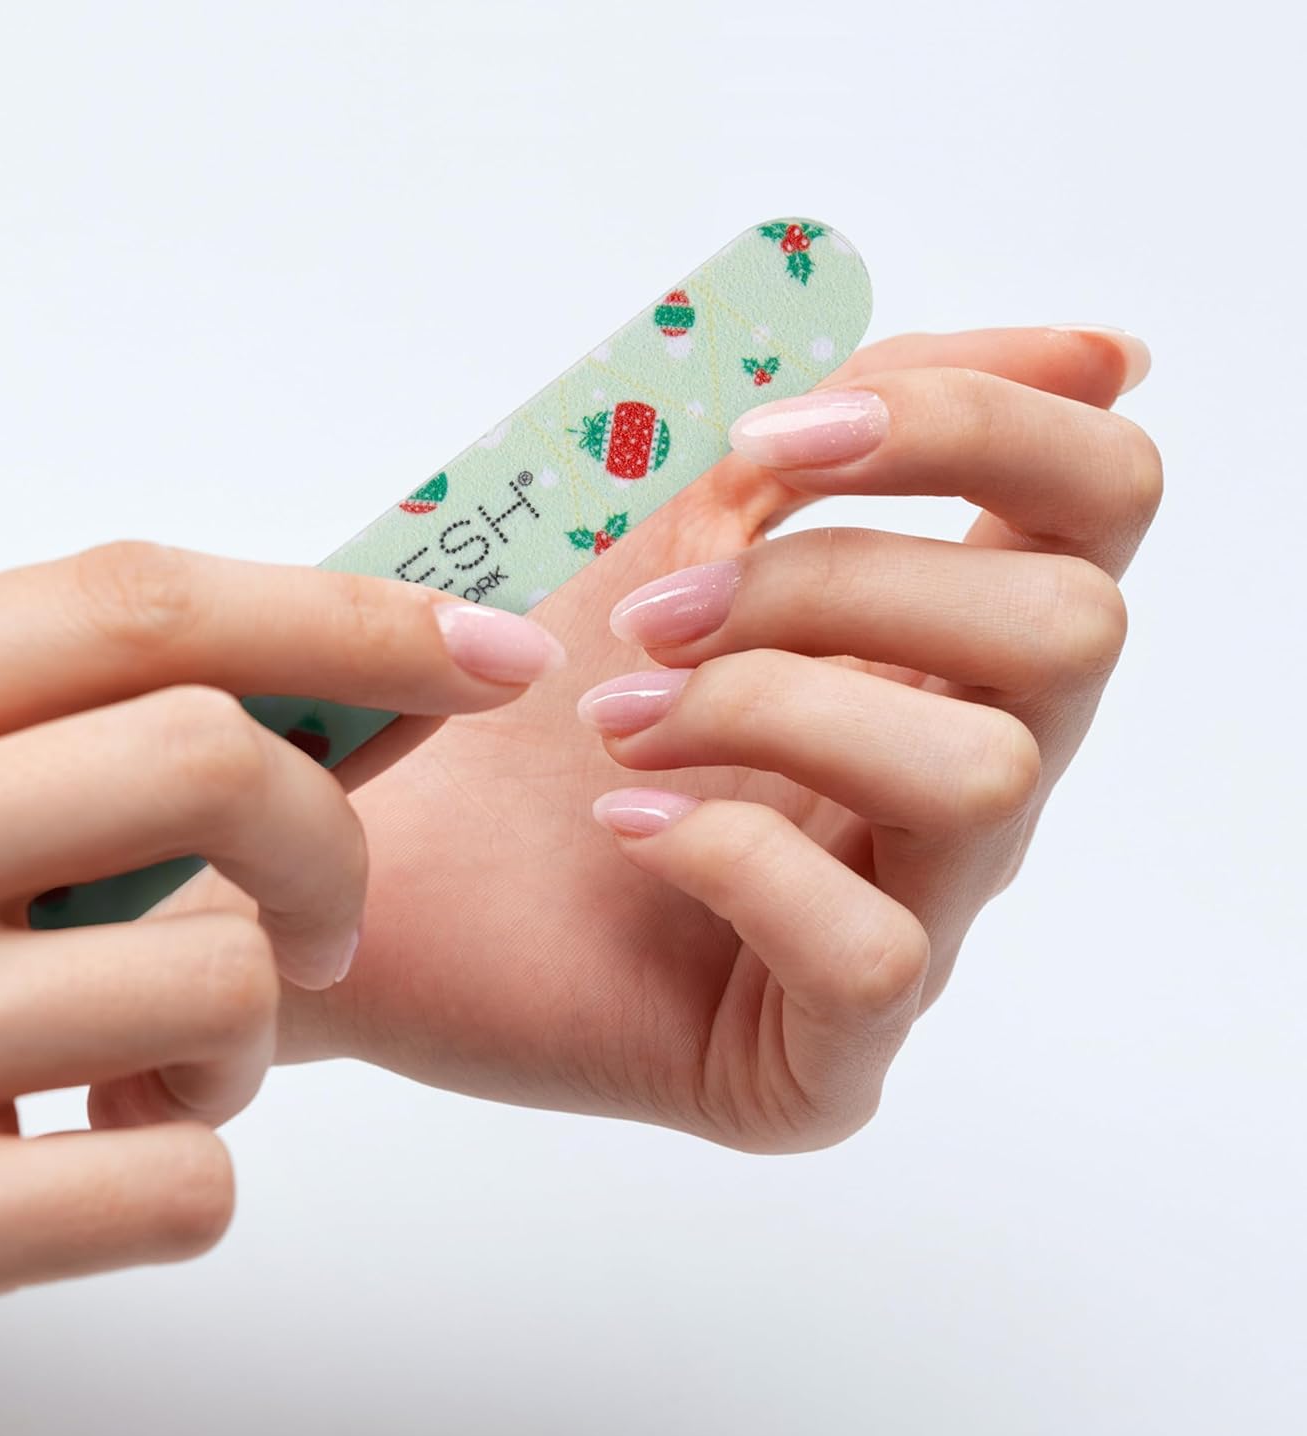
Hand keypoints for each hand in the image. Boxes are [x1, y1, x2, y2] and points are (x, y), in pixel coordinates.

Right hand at [0, 543, 563, 1435]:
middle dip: (330, 845)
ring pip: (221, 986)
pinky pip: (177, 1180)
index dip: (345, 616)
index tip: (490, 650)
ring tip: (164, 1069)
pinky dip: (197, 1165)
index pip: (135, 607)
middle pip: (206, 761)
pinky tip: (107, 1157)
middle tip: (323, 923)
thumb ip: (63, 746)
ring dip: (250, 1040)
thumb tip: (350, 692)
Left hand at [269, 325, 1160, 1149]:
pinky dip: (733, 857)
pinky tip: (623, 825)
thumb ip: (849, 423)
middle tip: (653, 616)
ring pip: (987, 778)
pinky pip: (874, 955)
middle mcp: (957, 779)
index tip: (779, 436)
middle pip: (1070, 629)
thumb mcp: (671, 518)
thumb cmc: (514, 685)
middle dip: (838, 583)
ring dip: (771, 708)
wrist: (366, 853)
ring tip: (617, 721)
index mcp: (938, 640)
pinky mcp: (825, 1053)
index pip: (1096, 501)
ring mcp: (908, 920)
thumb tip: (1099, 353)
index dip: (974, 425)